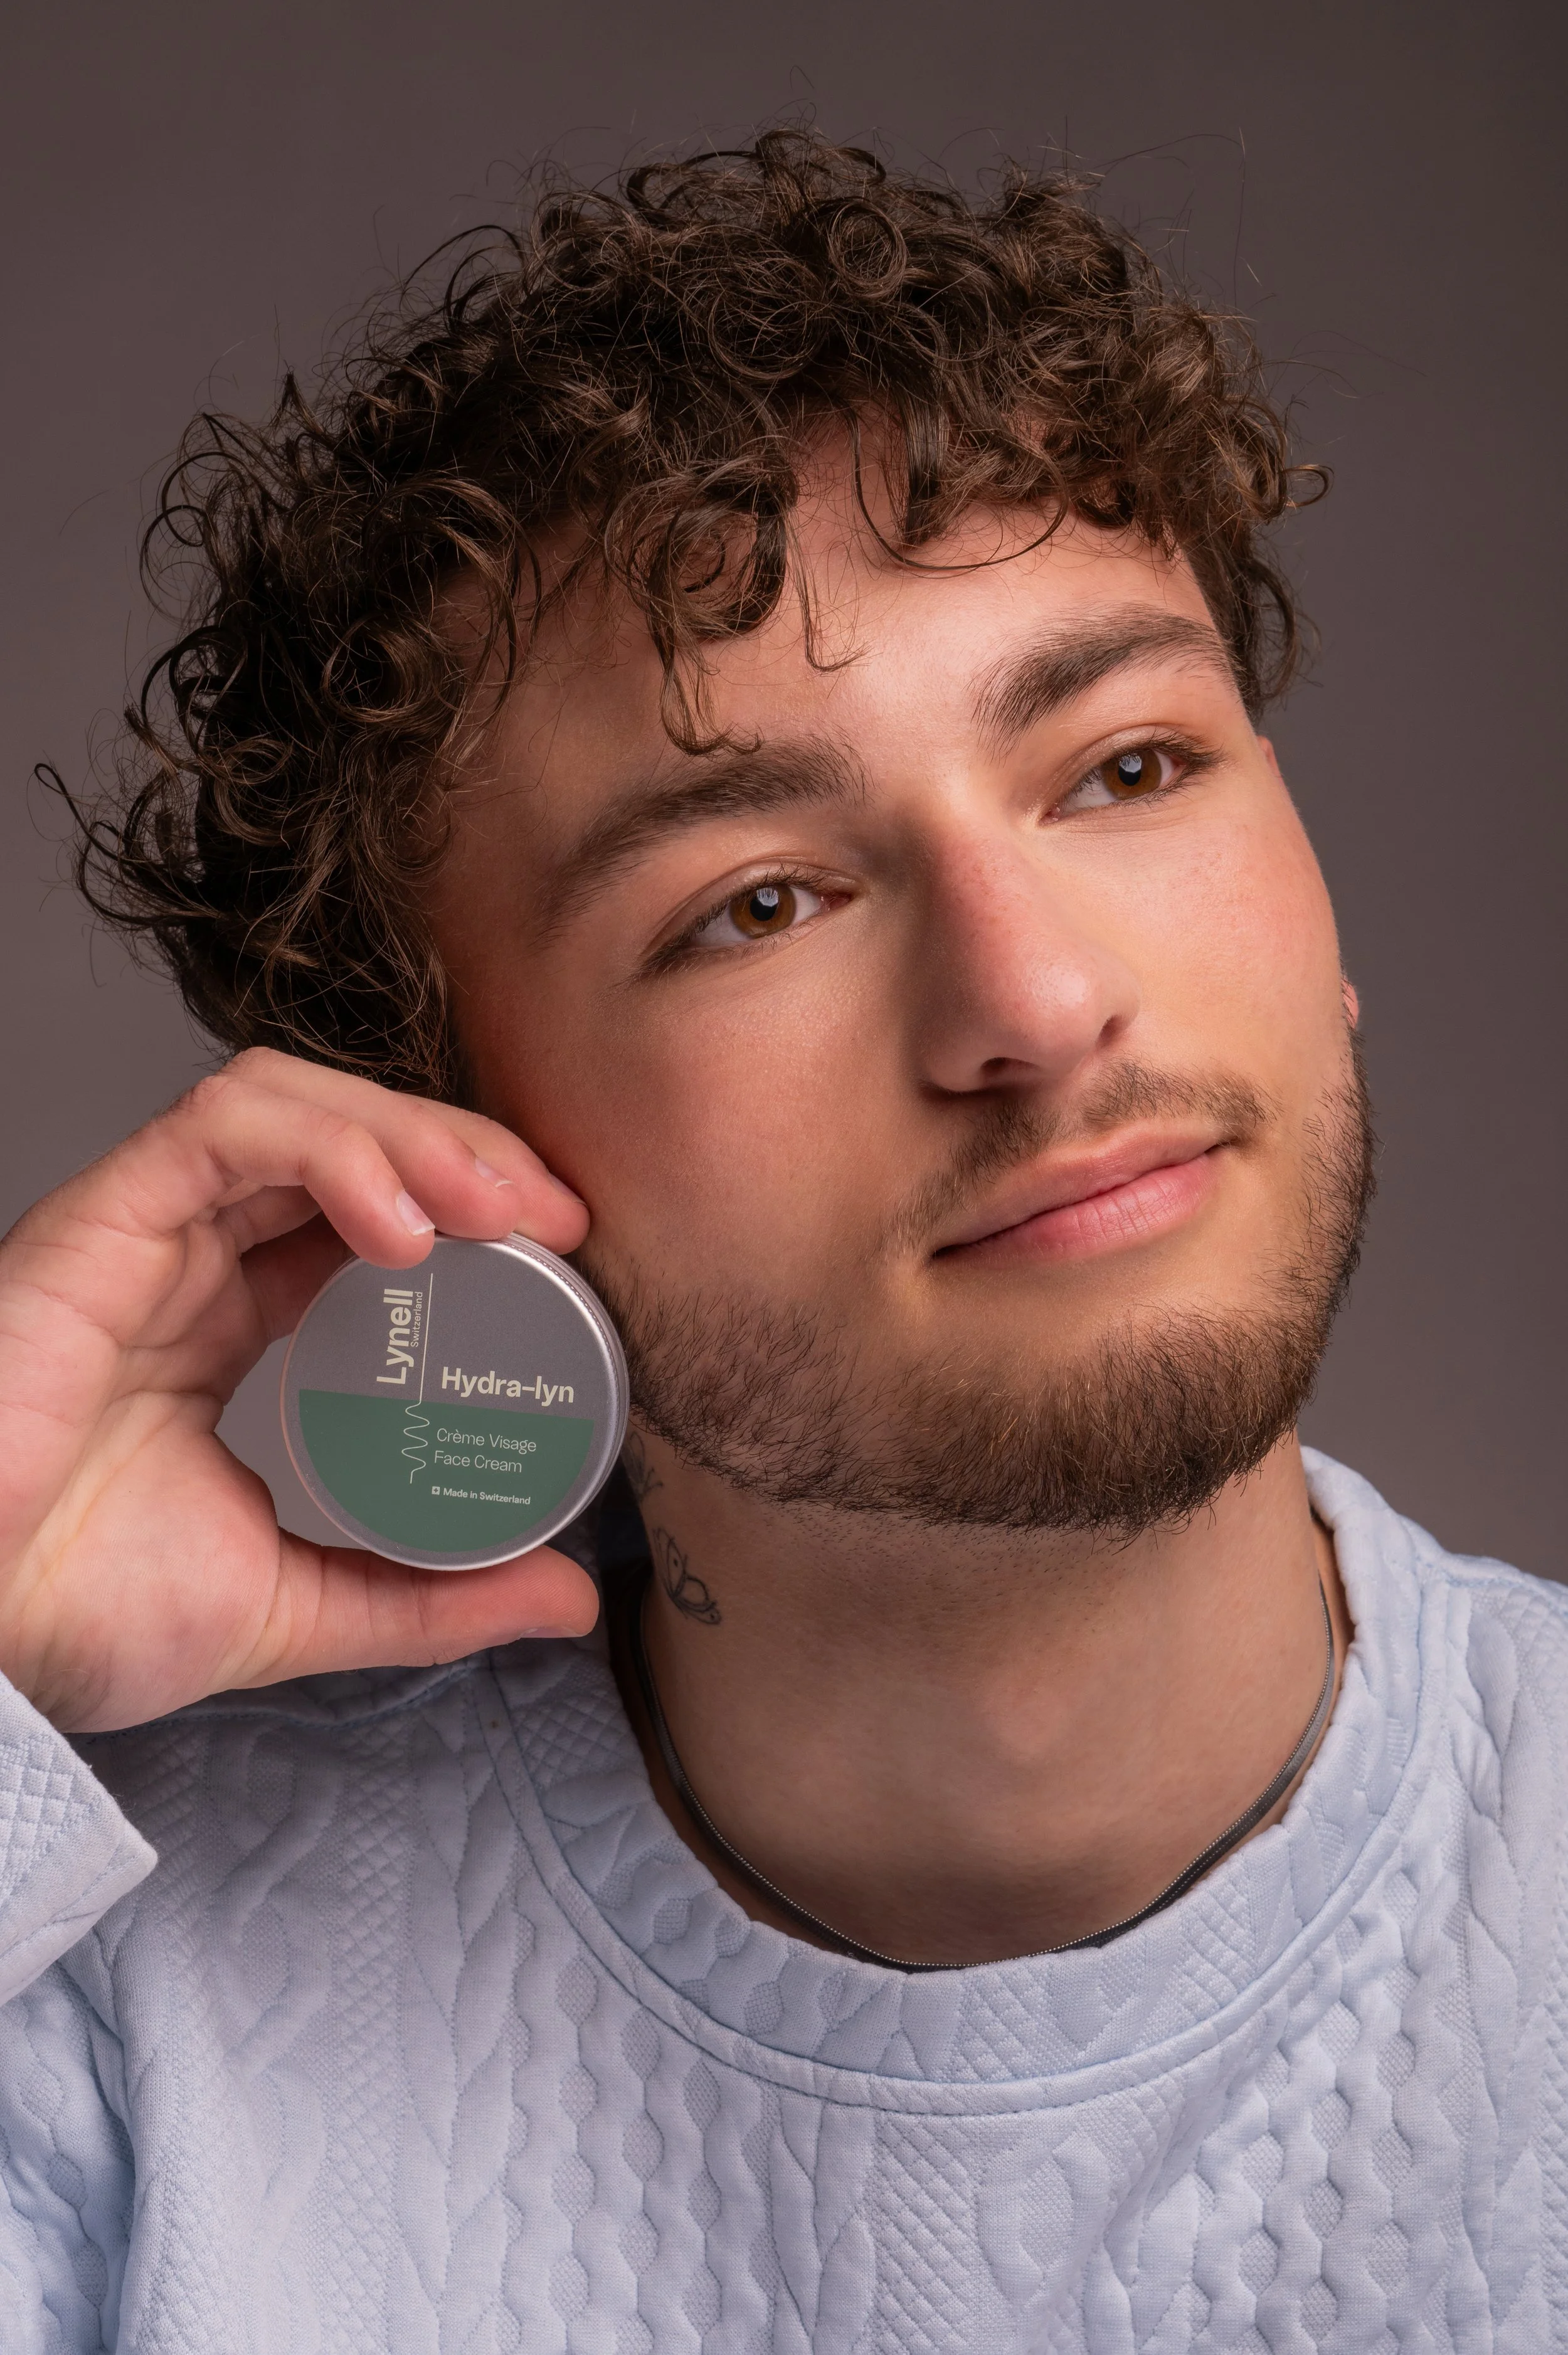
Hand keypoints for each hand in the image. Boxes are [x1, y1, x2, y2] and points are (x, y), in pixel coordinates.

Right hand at [0, 1049, 600, 1731]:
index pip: (367, 1210)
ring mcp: (144, 1230)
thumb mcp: (296, 1604)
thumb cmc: (72, 1617)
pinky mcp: (98, 1218)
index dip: (471, 1207)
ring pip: (292, 1102)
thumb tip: (566, 1600)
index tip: (571, 1252)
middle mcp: (192, 1258)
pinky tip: (401, 1224)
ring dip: (410, 1134)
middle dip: (464, 1151)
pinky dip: (327, 1149)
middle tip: (561, 1214)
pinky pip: (222, 1128)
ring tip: (497, 1207)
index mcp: (231, 1323)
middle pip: (346, 1136)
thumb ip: (427, 1597)